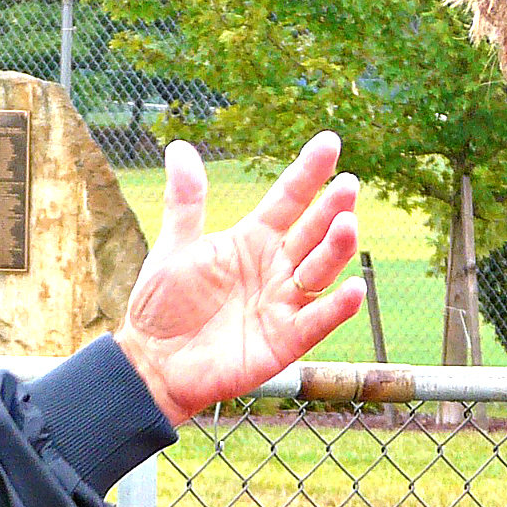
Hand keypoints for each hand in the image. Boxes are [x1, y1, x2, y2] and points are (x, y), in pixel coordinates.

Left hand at [113, 133, 362, 424]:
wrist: (152, 363)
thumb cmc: (163, 305)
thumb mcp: (173, 247)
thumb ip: (186, 201)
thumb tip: (179, 146)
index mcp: (251, 240)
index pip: (288, 199)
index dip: (309, 173)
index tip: (329, 143)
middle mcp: (275, 267)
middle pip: (311, 232)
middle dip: (331, 209)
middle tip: (346, 186)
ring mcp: (283, 302)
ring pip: (320, 271)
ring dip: (336, 250)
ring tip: (347, 225)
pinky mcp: (286, 340)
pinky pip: (317, 321)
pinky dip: (337, 307)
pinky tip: (354, 288)